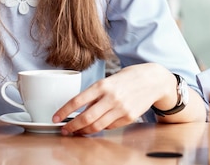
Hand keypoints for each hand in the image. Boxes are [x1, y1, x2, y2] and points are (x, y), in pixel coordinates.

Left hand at [53, 63, 175, 134]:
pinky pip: (110, 127)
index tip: (56, 118)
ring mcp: (121, 109)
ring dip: (84, 131)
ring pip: (97, 126)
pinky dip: (101, 128)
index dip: (64, 111)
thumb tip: (79, 108)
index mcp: (103, 84)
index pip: (78, 100)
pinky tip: (97, 126)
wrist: (153, 80)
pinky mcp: (128, 117)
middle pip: (86, 118)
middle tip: (65, 130)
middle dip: (72, 127)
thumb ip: (96, 93)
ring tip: (77, 132)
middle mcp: (111, 97)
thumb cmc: (129, 77)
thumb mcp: (109, 79)